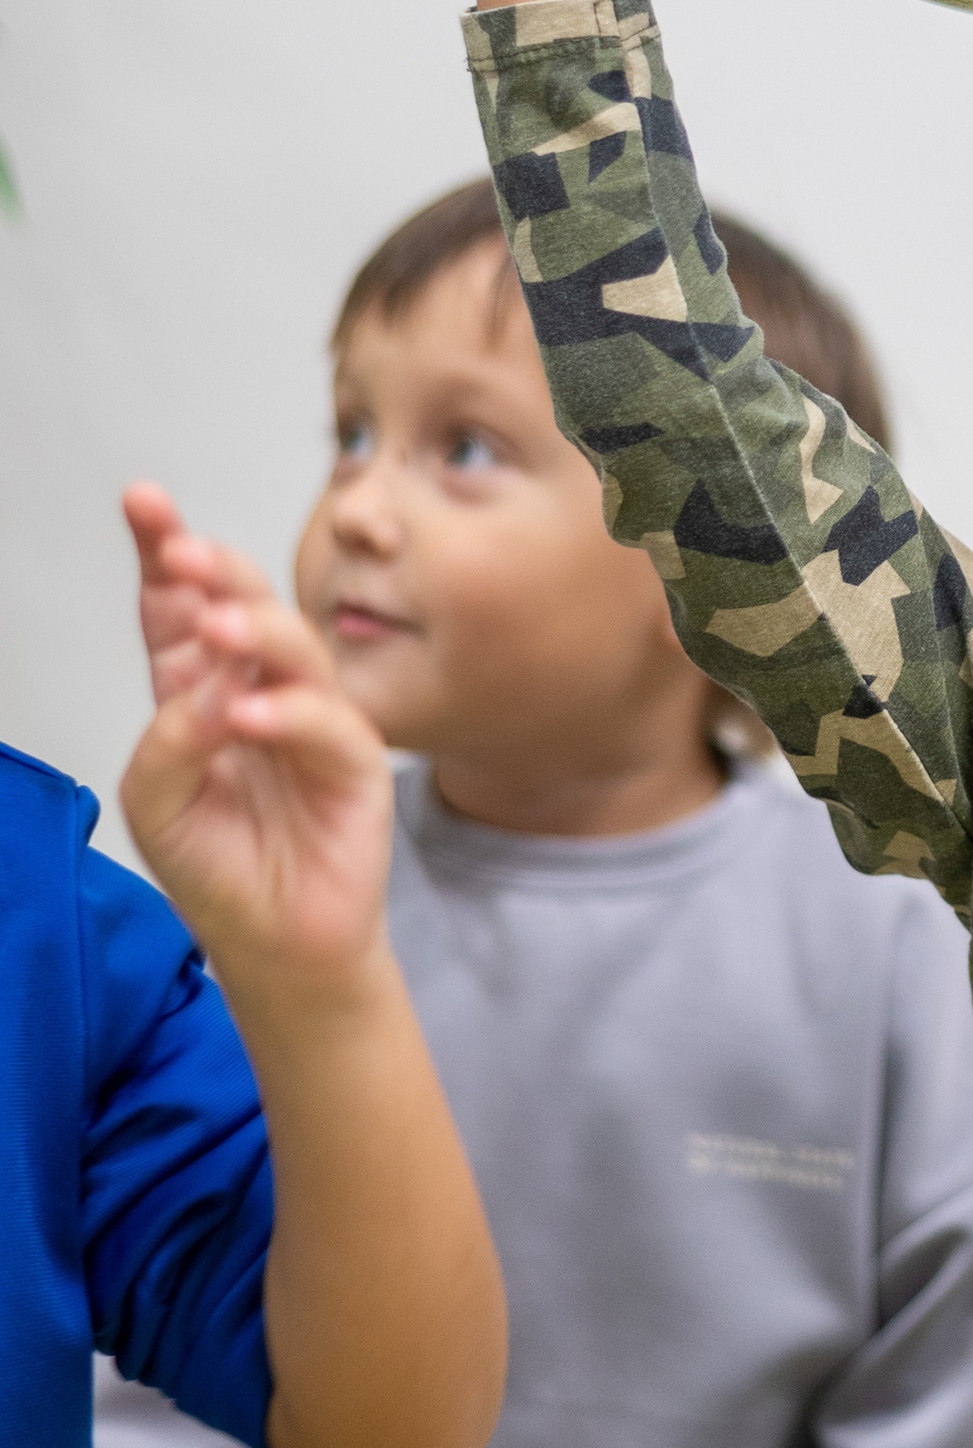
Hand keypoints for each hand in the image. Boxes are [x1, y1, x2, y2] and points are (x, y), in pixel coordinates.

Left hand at [119, 490, 394, 1009]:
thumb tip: (206, 688)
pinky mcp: (354, 762)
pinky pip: (325, 724)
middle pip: (243, 605)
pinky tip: (248, 716)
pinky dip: (288, 715)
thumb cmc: (218, 867)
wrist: (274, 944)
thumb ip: (166, 745)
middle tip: (182, 550)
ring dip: (255, 630)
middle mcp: (257, 688)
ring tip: (217, 629)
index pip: (180, 608)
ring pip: (294, 648)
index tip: (143, 503)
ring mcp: (310, 719)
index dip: (164, 554)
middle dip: (214, 569)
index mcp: (199, 688)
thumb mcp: (157, 806)